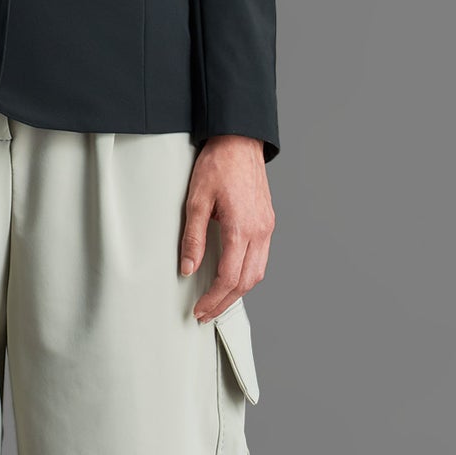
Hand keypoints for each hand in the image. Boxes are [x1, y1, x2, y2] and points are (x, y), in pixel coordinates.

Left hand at [179, 135, 273, 319]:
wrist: (240, 141)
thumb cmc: (217, 166)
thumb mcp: (196, 201)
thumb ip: (193, 238)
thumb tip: (188, 269)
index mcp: (241, 228)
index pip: (229, 277)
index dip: (213, 298)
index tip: (199, 309)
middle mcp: (259, 232)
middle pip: (246, 281)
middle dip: (225, 302)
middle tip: (205, 313)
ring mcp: (267, 227)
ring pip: (258, 272)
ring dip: (238, 291)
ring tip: (218, 301)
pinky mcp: (267, 222)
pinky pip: (261, 258)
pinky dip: (248, 274)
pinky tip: (232, 278)